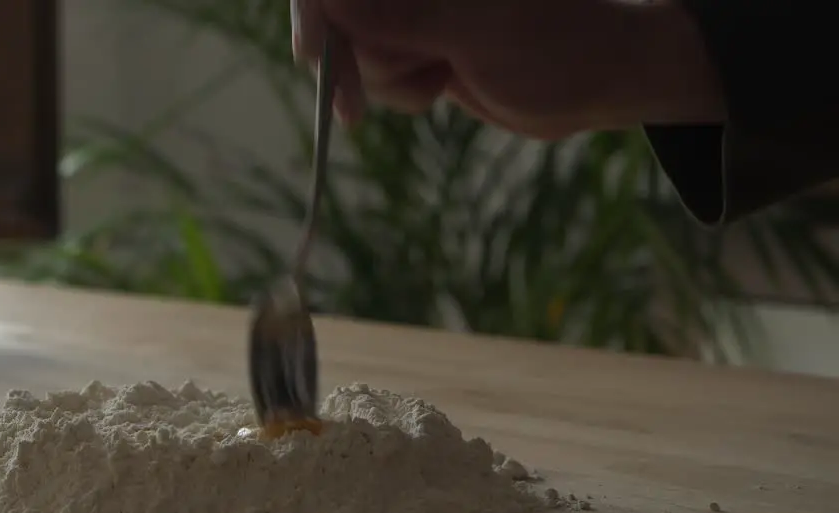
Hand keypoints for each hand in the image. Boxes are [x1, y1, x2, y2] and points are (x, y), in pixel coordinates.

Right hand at [291, 0, 725, 139]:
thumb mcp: (481, 31)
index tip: (316, 52)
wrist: (598, 82)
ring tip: (440, 79)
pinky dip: (398, 89)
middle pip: (339, 11)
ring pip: (354, 45)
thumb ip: (405, 15)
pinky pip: (374, 69)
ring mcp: (414, 8)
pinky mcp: (417, 40)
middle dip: (351, 55)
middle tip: (366, 101)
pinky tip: (441, 85)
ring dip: (385, 77)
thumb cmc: (559, 45)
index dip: (318, 8)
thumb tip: (334, 4)